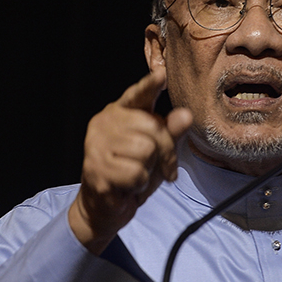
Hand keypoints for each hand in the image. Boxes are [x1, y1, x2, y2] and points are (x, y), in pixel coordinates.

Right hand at [68, 68, 192, 253]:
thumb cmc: (132, 173)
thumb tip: (185, 115)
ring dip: (149, 170)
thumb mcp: (158, 152)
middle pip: (153, 128)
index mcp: (121, 112)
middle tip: (157, 167)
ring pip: (146, 151)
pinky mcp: (96, 168)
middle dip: (165, 152)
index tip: (161, 73)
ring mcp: (97, 145)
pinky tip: (126, 186)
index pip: (138, 94)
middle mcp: (105, 122)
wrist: (104, 207)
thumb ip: (171, 133)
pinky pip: (136, 173)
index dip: (150, 84)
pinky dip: (139, 184)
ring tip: (136, 175)